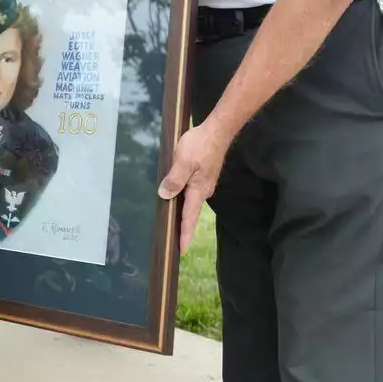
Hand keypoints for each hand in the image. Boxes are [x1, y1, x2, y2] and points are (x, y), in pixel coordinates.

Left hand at [158, 121, 231, 252]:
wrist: (217, 131)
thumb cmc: (200, 145)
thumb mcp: (183, 161)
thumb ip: (174, 179)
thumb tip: (165, 196)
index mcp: (198, 190)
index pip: (189, 217)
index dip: (185, 234)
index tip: (181, 250)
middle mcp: (203, 191)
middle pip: (192, 214)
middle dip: (184, 229)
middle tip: (176, 244)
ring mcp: (204, 184)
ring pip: (192, 204)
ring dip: (185, 216)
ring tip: (174, 227)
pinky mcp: (203, 177)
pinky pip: (192, 194)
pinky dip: (185, 202)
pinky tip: (178, 201)